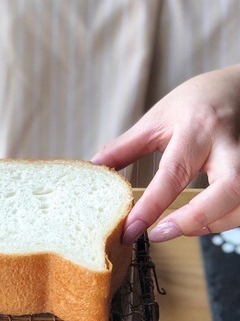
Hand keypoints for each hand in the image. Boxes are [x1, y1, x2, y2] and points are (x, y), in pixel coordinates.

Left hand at [91, 65, 239, 243]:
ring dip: (213, 224)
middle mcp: (229, 144)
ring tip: (178, 228)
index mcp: (197, 129)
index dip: (152, 206)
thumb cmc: (195, 102)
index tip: (131, 230)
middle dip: (196, 219)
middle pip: (229, 188)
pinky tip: (203, 221)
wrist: (237, 87)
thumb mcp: (157, 119)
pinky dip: (225, 219)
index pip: (174, 172)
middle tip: (160, 234)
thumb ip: (125, 147)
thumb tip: (94, 167)